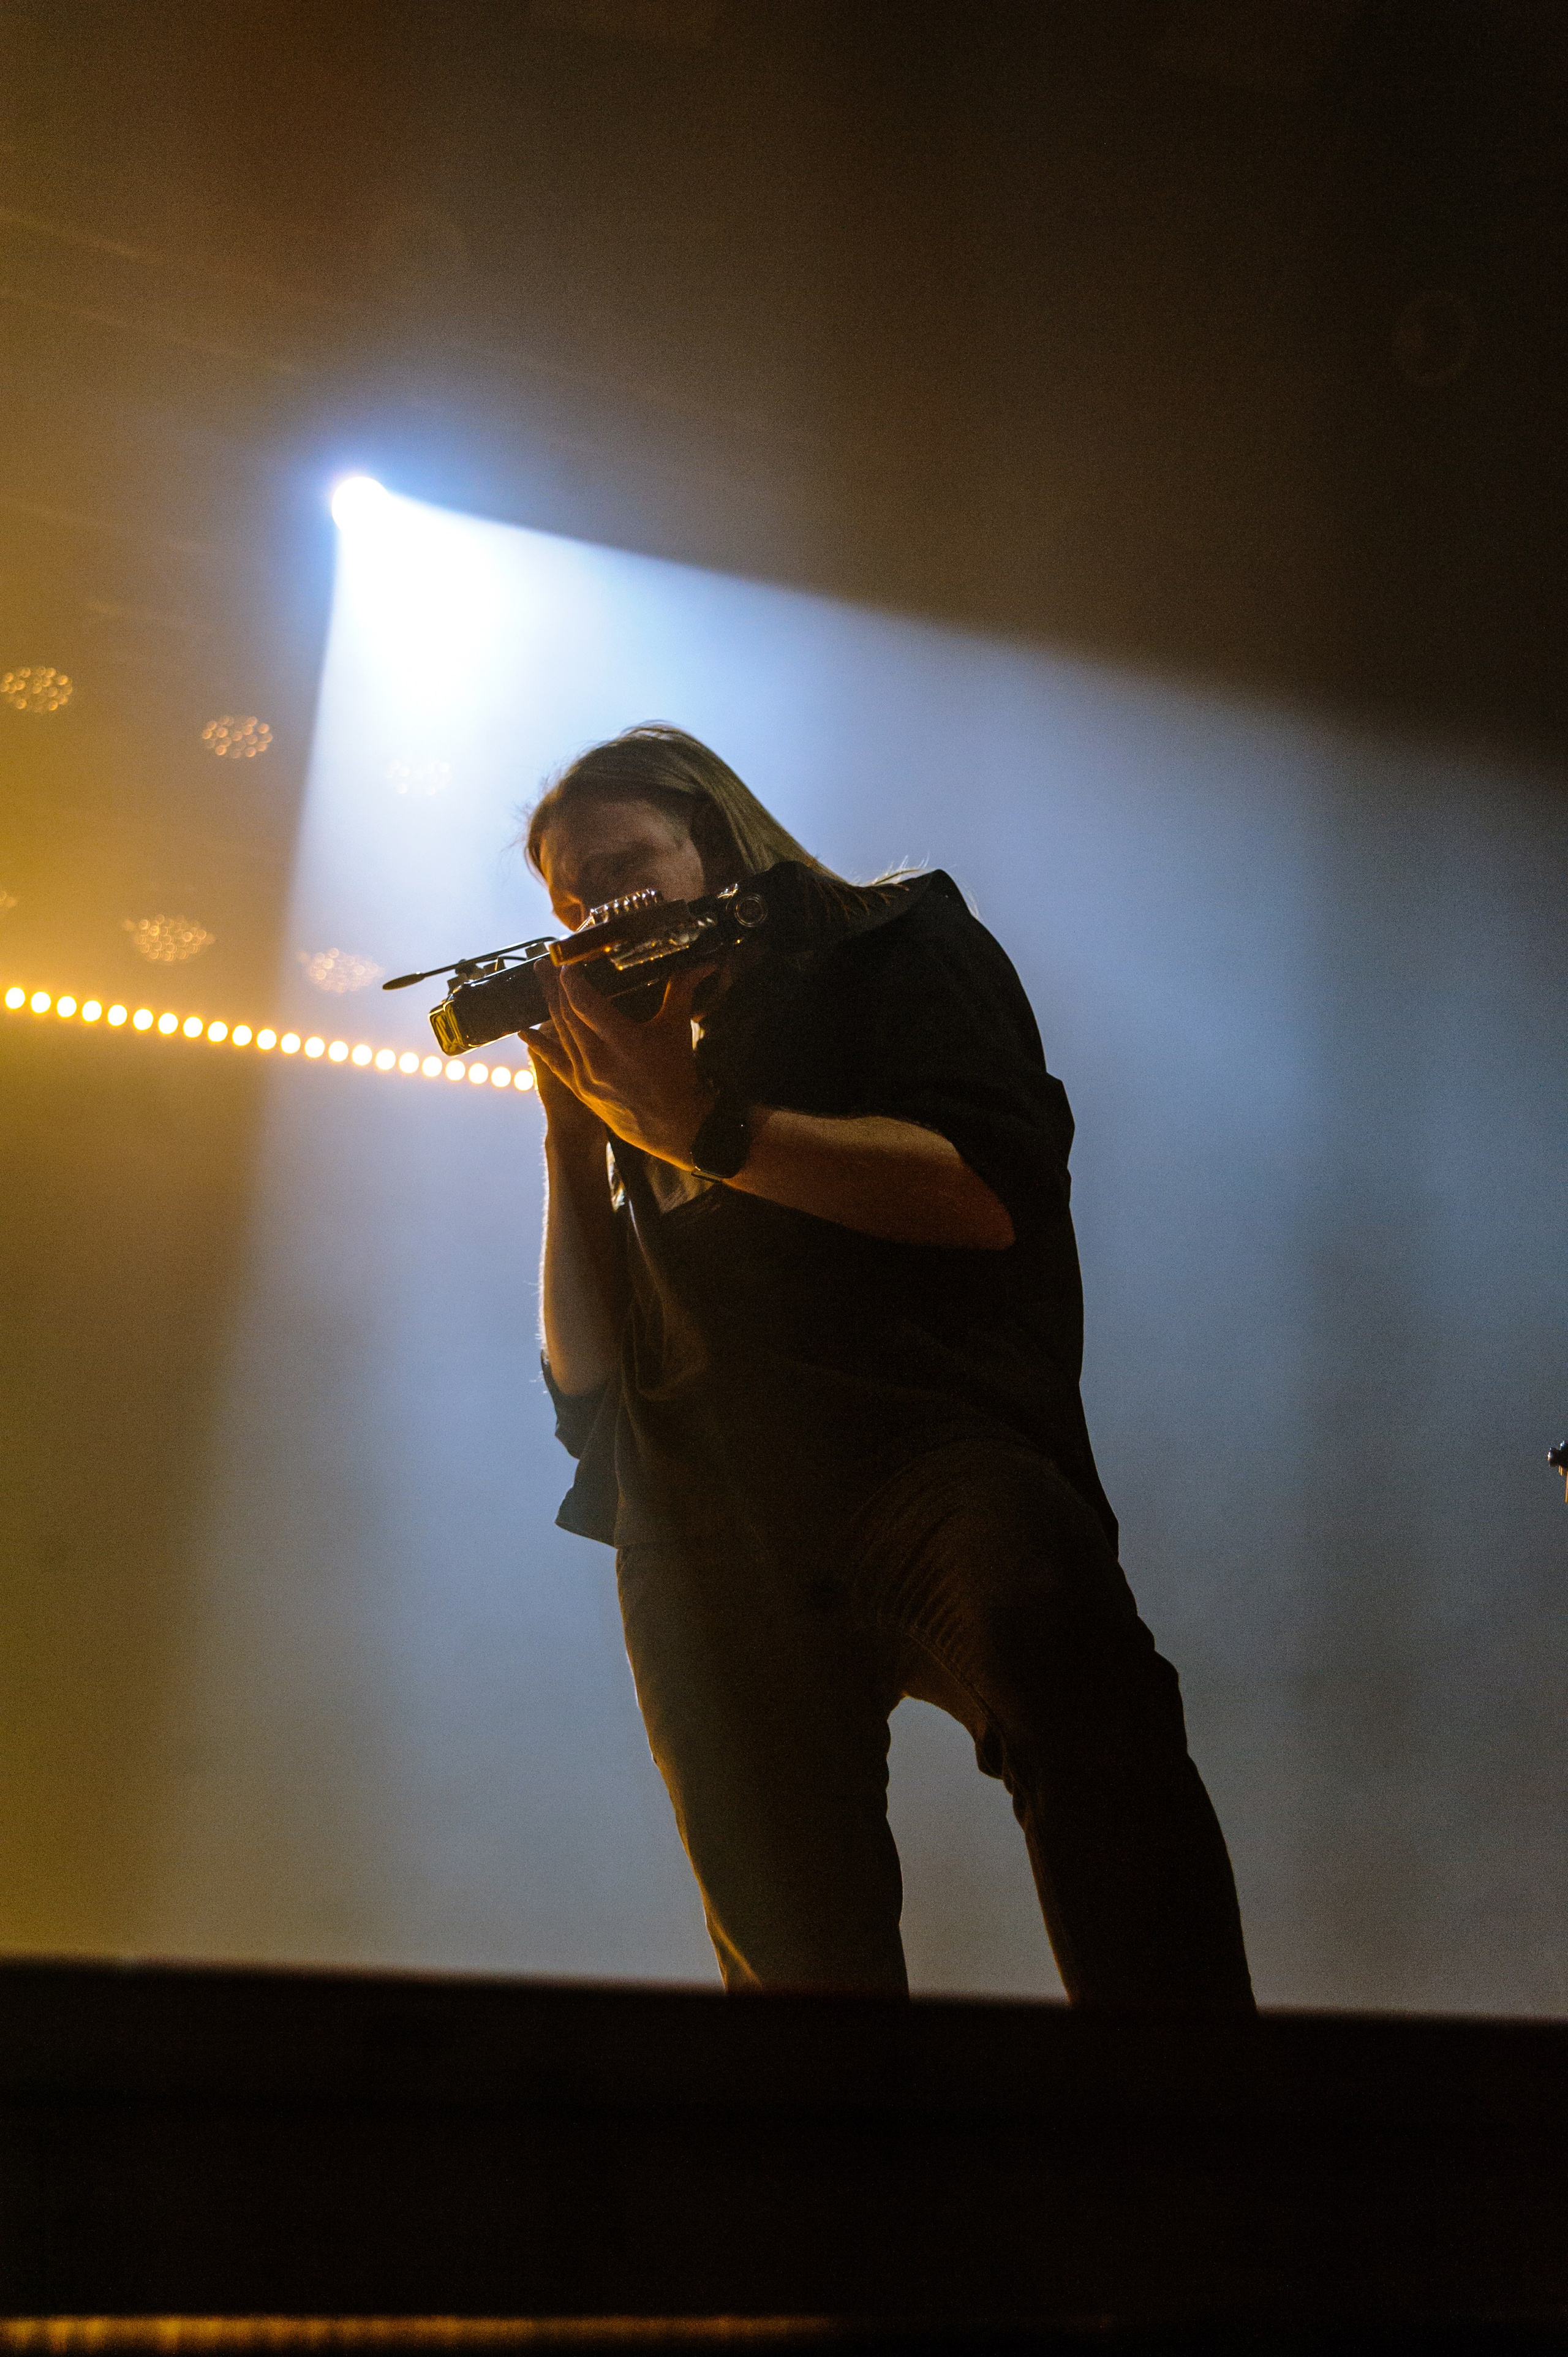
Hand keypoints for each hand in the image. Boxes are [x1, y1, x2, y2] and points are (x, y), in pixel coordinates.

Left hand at [524, 961, 713, 1166]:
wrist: (673, 1126)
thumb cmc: (678, 1076)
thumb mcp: (677, 1031)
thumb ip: (680, 992)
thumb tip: (699, 964)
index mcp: (624, 1043)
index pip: (586, 1005)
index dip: (572, 981)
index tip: (565, 961)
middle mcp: (599, 1061)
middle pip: (567, 1016)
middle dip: (555, 986)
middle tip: (546, 962)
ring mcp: (586, 1077)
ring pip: (560, 1034)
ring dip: (548, 1005)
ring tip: (541, 980)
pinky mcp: (580, 1089)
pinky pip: (554, 1063)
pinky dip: (539, 1045)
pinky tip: (524, 1031)